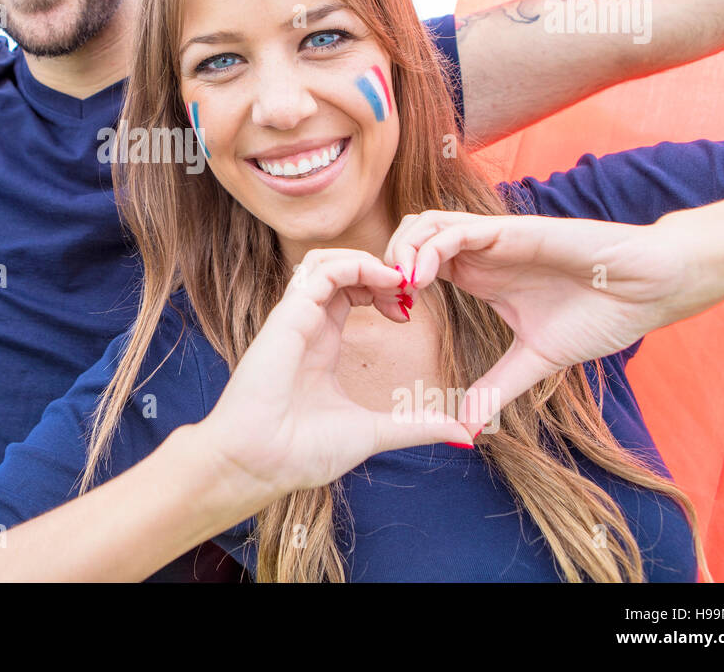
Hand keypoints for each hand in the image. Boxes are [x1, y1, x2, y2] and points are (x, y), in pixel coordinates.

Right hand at [196, 249, 472, 506]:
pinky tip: (384, 281)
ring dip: (366, 261)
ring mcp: (295, 318)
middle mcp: (307, 324)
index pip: (349, 291)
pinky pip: (320, 271)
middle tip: (411, 290)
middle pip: (340, 268)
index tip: (409, 313)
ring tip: (398, 281)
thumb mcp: (373, 432)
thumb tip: (462, 436)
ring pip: (325, 260)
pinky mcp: (288, 318)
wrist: (260, 463)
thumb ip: (414, 425)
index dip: (382, 289)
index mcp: (321, 343)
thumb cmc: (302, 451)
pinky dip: (354, 265)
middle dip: (380, 270)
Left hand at [383, 210, 686, 436]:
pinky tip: (421, 280)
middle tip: (384, 305)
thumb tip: (467, 430)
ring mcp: (492, 239)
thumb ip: (497, 388)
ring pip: (423, 225)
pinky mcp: (511, 230)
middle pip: (407, 239)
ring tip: (399, 292)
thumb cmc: (598, 315)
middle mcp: (478, 252)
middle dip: (384, 265)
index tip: (392, 320)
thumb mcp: (535, 361)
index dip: (392, 286)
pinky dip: (428, 249)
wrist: (648, 290)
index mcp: (476, 275)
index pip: (414, 265)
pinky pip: (455, 229)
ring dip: (400, 253)